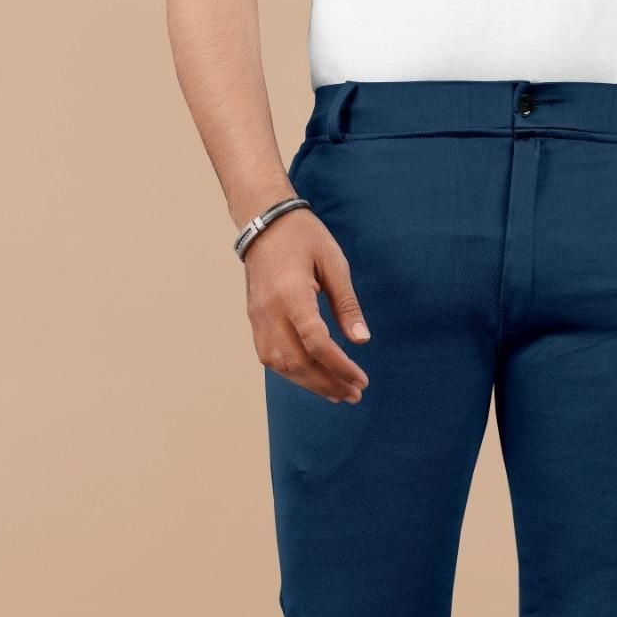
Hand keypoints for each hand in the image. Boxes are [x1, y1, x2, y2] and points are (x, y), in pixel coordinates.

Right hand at [244, 205, 370, 403]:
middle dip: (328, 383)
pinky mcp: (254, 320)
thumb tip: (361, 340)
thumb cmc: (304, 237)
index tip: (361, 380)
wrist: (264, 222)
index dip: (340, 366)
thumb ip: (346, 304)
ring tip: (337, 393)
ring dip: (310, 384)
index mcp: (291, 294)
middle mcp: (269, 311)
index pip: (316, 343)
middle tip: (354, 395)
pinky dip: (293, 373)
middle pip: (298, 362)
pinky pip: (270, 357)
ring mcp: (258, 318)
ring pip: (281, 365)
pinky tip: (314, 378)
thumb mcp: (334, 263)